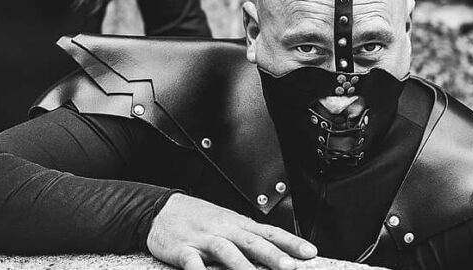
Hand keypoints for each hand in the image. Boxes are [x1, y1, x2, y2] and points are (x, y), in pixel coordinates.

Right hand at [147, 193, 317, 269]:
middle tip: (291, 267)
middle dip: (273, 255)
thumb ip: (248, 237)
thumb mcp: (226, 223)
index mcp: (237, 223)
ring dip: (243, 266)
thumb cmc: (197, 218)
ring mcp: (204, 239)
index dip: (291, 242)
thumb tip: (277, 250)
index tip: (310, 252)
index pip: (270, 232)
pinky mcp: (183, 249)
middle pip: (253, 242)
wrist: (161, 209)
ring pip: (227, 251)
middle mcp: (224, 229)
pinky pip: (193, 263)